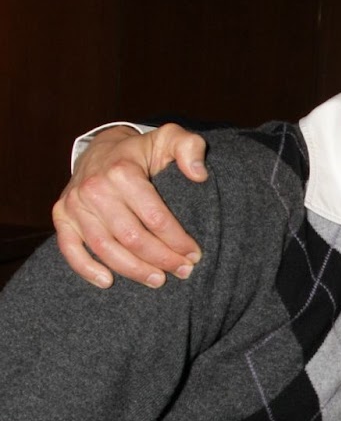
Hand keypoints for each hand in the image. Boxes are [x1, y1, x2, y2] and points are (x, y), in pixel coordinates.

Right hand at [53, 124, 207, 287]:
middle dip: (161, 259)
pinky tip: (107, 281)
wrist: (101, 148)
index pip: (154, 217)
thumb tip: (199, 174)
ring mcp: (75, 204)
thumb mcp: (170, 138)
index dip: (177, 240)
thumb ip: (190, 148)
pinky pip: (69, 248)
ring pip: (105, 248)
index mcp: (122, 171)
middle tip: (183, 271)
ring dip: (133, 270)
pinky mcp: (62, 216)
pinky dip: (86, 269)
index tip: (194, 254)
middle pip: (132, 237)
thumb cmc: (142, 151)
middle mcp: (95, 188)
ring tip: (158, 280)